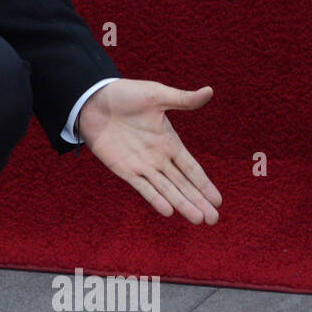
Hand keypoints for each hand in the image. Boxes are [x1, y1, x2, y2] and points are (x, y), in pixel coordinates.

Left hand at [77, 80, 220, 223]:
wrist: (93, 100)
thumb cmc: (125, 94)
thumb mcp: (157, 95)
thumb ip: (182, 100)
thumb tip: (210, 91)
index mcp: (169, 142)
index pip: (191, 168)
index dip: (205, 184)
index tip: (218, 200)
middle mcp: (158, 158)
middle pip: (183, 184)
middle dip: (198, 201)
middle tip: (214, 220)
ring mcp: (141, 165)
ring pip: (166, 190)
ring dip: (182, 204)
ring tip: (198, 220)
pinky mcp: (123, 169)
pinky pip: (142, 187)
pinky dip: (155, 199)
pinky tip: (169, 211)